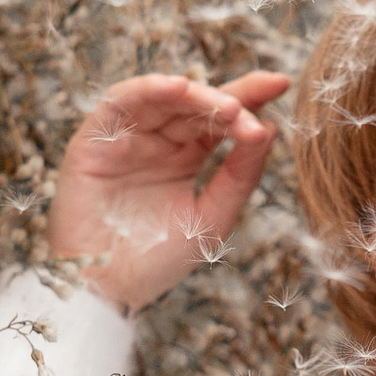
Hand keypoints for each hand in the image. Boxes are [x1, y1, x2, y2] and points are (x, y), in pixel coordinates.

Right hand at [47, 71, 292, 313]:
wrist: (107, 291)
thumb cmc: (158, 261)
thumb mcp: (213, 216)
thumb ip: (241, 175)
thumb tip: (269, 128)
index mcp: (184, 158)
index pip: (219, 119)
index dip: (249, 97)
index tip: (282, 84)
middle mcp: (156, 142)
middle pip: (195, 105)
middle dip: (230, 97)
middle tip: (261, 100)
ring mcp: (125, 139)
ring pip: (161, 99)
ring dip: (195, 95)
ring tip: (228, 105)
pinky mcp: (93, 140)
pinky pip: (118, 104)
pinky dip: (146, 89)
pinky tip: (176, 88)